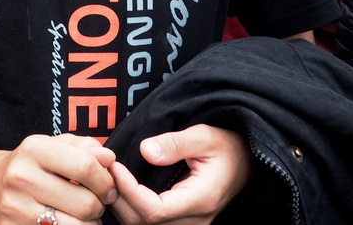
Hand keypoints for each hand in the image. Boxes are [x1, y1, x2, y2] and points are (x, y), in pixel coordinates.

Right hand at [0, 134, 117, 224]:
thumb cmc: (34, 164)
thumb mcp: (56, 146)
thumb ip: (86, 148)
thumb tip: (108, 158)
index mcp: (34, 149)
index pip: (86, 167)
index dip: (106, 180)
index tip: (109, 187)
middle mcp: (22, 177)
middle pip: (85, 203)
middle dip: (100, 206)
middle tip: (98, 203)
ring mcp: (16, 208)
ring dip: (90, 224)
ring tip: (84, 215)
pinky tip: (69, 222)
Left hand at [108, 124, 251, 224]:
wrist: (247, 161)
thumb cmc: (226, 146)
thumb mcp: (204, 135)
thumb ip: (176, 143)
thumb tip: (146, 151)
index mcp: (201, 200)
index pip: (155, 210)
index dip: (130, 191)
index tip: (115, 166)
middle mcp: (195, 220)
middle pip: (145, 224)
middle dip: (121, 199)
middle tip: (105, 171)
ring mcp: (190, 224)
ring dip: (123, 207)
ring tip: (111, 179)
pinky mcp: (183, 221)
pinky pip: (151, 224)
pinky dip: (132, 210)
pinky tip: (122, 189)